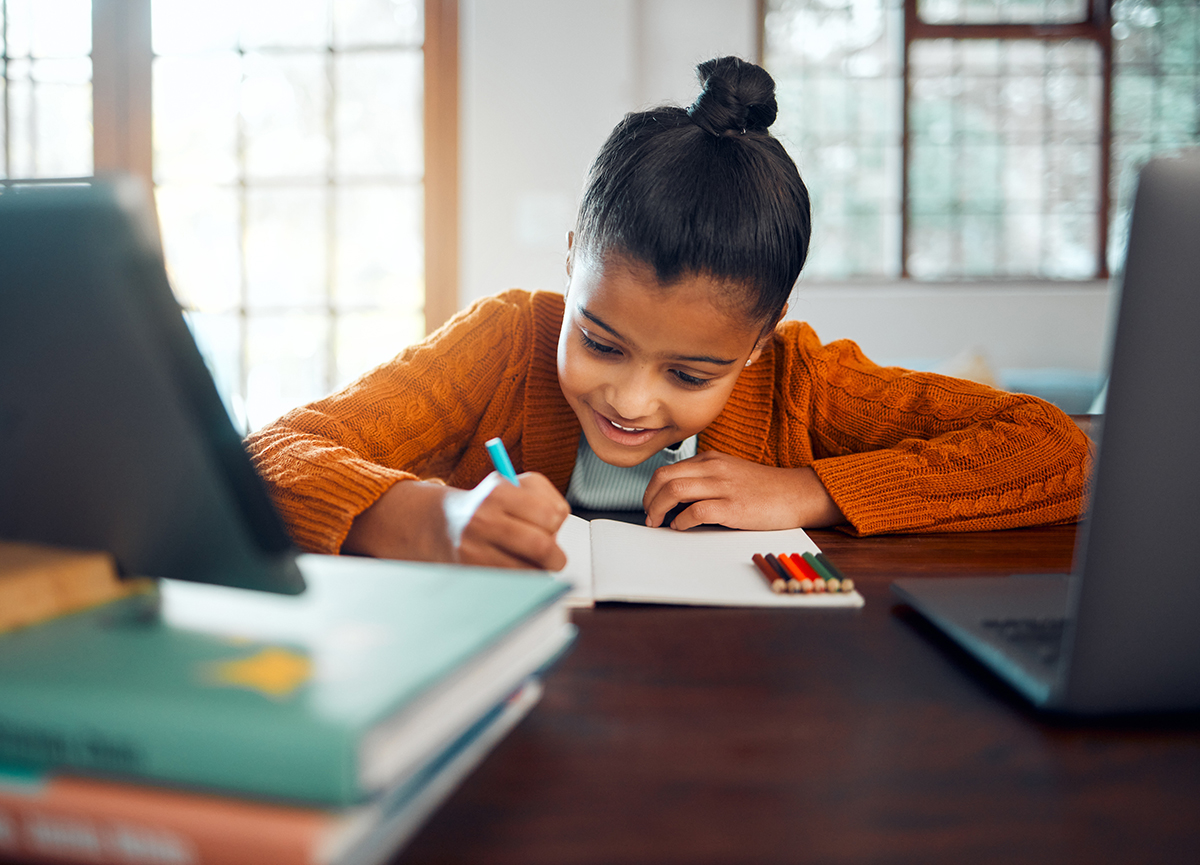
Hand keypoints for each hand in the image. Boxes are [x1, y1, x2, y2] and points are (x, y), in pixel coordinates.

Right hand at [343, 473, 569, 569]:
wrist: (442, 523)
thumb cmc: (489, 505)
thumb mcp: (514, 486)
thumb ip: (545, 501)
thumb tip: (558, 532)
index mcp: (499, 490)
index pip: (551, 514)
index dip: (558, 524)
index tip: (552, 525)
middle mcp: (483, 518)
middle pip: (542, 547)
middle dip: (556, 557)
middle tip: (554, 558)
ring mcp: (474, 547)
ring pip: (529, 572)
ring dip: (539, 572)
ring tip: (529, 562)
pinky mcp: (471, 570)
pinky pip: (512, 583)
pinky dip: (521, 580)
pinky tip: (513, 568)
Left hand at [642, 451, 843, 530]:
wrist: (798, 493)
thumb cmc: (765, 489)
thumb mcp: (731, 473)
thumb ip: (706, 480)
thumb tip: (676, 500)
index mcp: (711, 460)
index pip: (667, 470)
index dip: (652, 490)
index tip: (650, 505)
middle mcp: (714, 469)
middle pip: (665, 477)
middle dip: (649, 499)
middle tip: (649, 516)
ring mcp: (724, 486)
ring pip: (675, 490)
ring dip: (659, 509)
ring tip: (658, 523)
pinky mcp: (734, 507)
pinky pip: (696, 512)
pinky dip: (682, 521)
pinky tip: (682, 527)